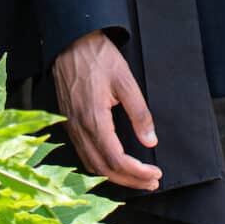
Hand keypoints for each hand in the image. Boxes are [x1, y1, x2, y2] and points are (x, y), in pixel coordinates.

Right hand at [52, 31, 162, 190]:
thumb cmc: (98, 56)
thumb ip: (139, 112)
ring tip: (137, 178)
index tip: (155, 174)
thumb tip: (150, 140)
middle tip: (151, 182)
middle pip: (103, 169)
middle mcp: (79, 128)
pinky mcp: (69, 123)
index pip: (116, 160)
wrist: (70, 41)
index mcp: (94, 119)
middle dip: (129, 180)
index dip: (137, 172)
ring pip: (91, 165)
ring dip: (115, 176)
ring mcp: (71, 127)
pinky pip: (83, 154)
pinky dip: (100, 166)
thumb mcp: (125, 80)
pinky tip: (114, 164)